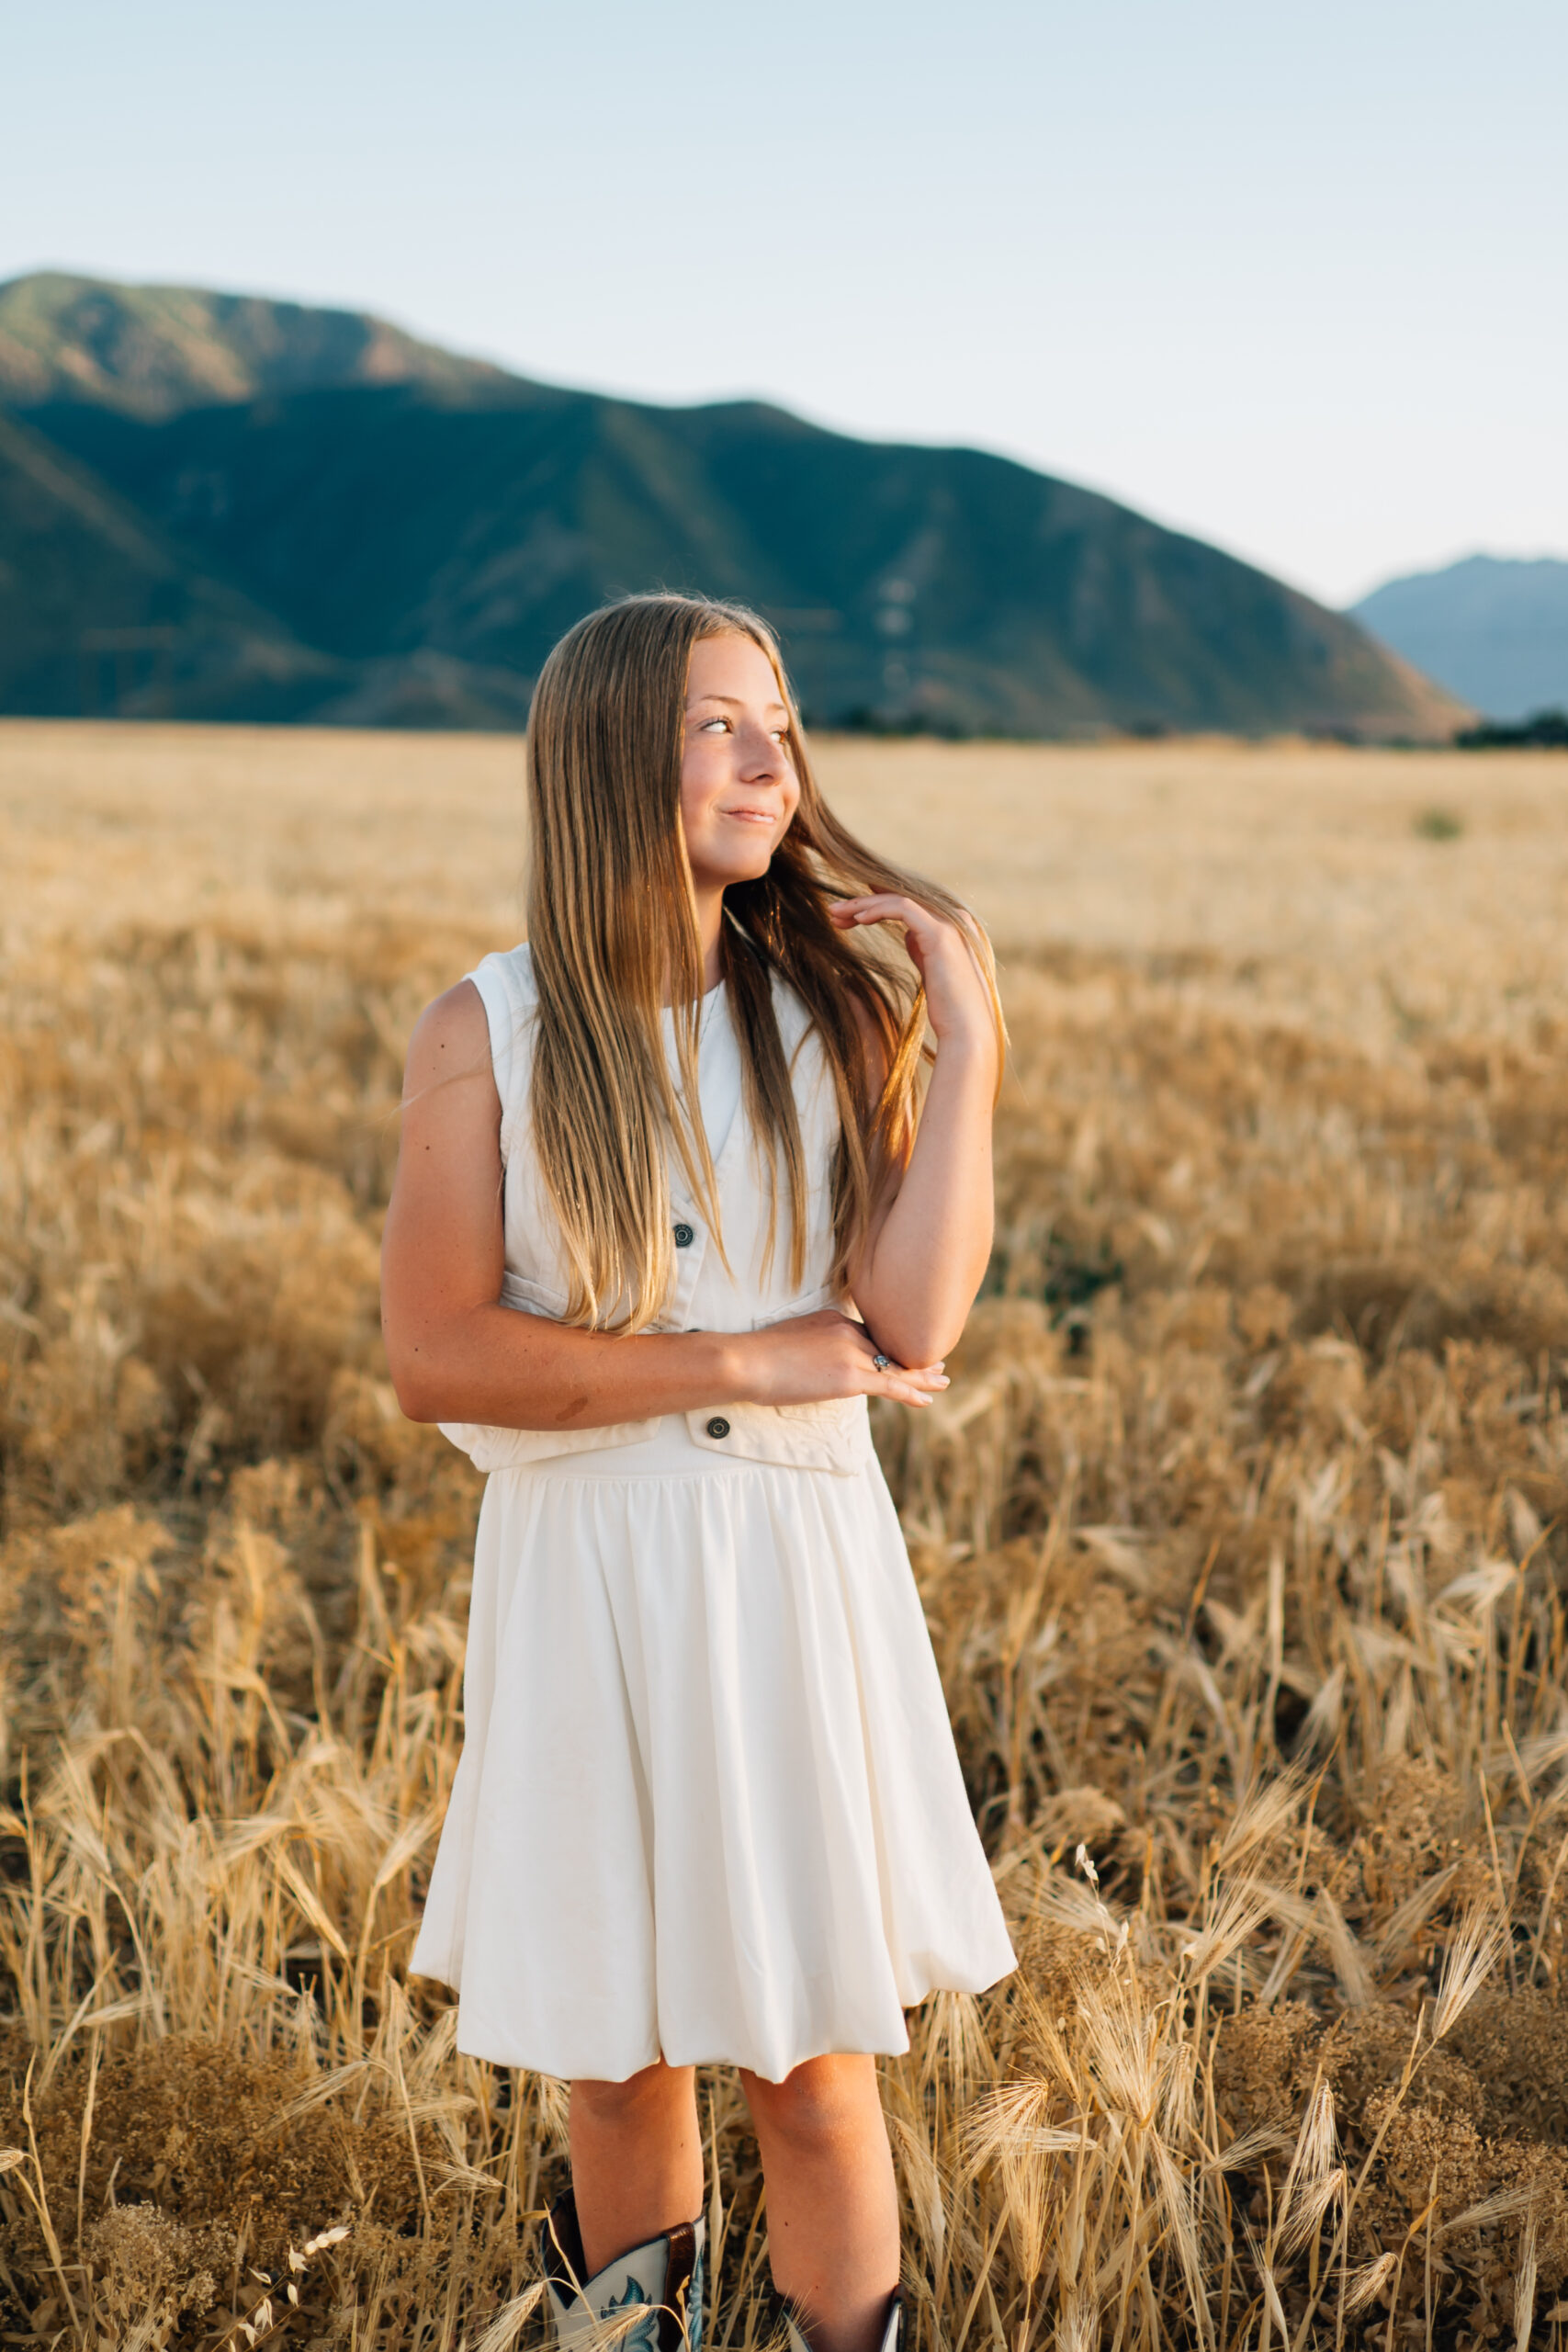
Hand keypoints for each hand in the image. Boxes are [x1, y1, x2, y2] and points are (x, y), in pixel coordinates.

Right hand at [734, 1309, 948, 1408]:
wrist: (746, 1361)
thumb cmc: (757, 1355)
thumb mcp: (791, 1339)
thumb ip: (813, 1346)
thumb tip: (816, 1363)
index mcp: (834, 1318)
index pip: (869, 1335)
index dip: (889, 1348)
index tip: (904, 1352)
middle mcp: (848, 1331)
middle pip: (889, 1348)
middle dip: (914, 1358)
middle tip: (938, 1363)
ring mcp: (851, 1353)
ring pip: (897, 1366)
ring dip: (922, 1376)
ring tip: (942, 1382)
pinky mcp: (850, 1377)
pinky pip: (891, 1385)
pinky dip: (911, 1392)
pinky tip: (926, 1400)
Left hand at [827, 891, 994, 1054]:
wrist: (967, 1032)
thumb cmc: (950, 1011)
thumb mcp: (932, 973)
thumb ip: (923, 950)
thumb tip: (909, 936)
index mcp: (953, 926)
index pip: (909, 903)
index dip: (877, 902)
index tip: (848, 912)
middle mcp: (955, 918)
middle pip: (901, 898)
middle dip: (864, 902)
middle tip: (834, 912)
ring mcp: (949, 924)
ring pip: (899, 899)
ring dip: (863, 904)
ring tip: (836, 915)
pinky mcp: (940, 934)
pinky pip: (903, 909)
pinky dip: (877, 908)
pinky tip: (858, 918)